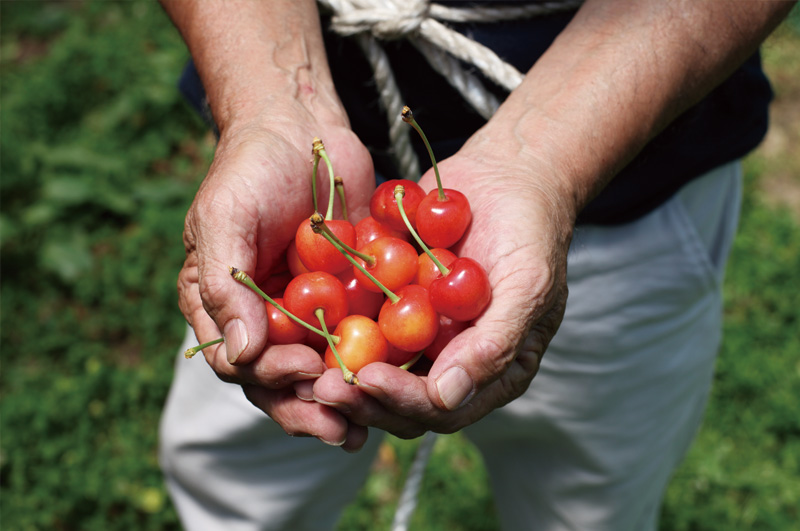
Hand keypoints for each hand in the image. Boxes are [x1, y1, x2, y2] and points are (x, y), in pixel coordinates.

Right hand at [177, 106, 374, 449]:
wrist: (302, 129)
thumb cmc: (251, 168)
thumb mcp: (224, 219)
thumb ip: (225, 286)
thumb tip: (240, 356)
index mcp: (221, 307)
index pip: (239, 363)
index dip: (271, 378)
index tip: (306, 372)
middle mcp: (261, 318)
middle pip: (281, 380)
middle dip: (310, 405)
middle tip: (342, 426)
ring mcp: (304, 311)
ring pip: (321, 368)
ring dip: (343, 398)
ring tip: (369, 426)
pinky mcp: (345, 298)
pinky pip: (358, 337)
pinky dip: (374, 362)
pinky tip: (399, 380)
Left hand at [311, 138, 573, 437]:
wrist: (507, 173)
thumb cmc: (530, 228)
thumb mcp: (526, 284)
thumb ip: (494, 344)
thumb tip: (448, 398)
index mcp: (491, 371)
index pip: (442, 408)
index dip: (402, 400)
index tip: (365, 379)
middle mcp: (452, 360)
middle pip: (401, 401)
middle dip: (361, 397)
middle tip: (321, 384)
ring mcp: (422, 334)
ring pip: (375, 369)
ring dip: (341, 371)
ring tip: (303, 362)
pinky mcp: (395, 305)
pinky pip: (362, 325)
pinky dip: (336, 328)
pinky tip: (305, 319)